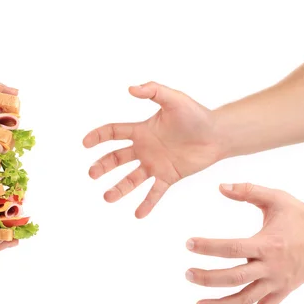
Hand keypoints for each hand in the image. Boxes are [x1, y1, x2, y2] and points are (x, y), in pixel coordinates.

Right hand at [83, 82, 221, 217]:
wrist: (218, 134)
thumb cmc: (196, 115)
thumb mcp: (174, 99)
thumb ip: (153, 91)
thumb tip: (131, 88)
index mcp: (142, 130)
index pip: (114, 133)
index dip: (98, 137)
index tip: (85, 143)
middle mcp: (144, 149)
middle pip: (116, 159)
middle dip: (103, 166)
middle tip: (92, 174)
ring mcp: (155, 164)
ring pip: (131, 179)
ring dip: (119, 189)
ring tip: (108, 197)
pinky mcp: (168, 176)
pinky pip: (154, 192)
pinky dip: (147, 203)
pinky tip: (138, 214)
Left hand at [185, 183, 303, 303]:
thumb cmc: (301, 216)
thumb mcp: (276, 198)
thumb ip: (248, 191)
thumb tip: (220, 186)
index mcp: (267, 244)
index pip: (232, 248)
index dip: (208, 247)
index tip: (188, 244)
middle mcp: (271, 267)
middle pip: (234, 278)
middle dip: (208, 278)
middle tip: (187, 274)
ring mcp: (278, 283)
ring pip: (246, 300)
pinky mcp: (283, 292)